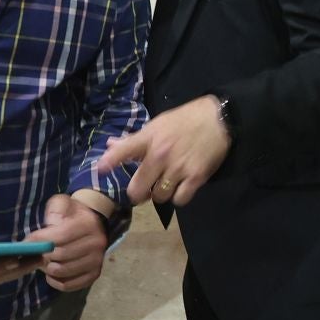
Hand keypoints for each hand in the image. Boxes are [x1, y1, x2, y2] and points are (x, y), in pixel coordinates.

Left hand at [28, 193, 109, 291]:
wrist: (93, 222)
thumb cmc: (72, 213)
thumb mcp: (63, 203)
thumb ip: (54, 209)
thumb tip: (48, 226)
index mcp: (88, 224)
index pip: (60, 236)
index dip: (40, 240)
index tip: (26, 242)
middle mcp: (97, 243)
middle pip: (61, 255)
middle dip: (43, 255)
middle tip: (36, 253)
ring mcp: (97, 261)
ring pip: (64, 271)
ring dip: (48, 269)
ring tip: (44, 262)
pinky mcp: (94, 274)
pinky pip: (70, 285)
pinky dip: (56, 282)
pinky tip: (51, 274)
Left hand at [98, 96, 230, 207]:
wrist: (218, 119)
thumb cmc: (185, 120)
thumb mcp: (158, 125)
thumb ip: (134, 140)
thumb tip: (110, 145)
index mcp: (149, 138)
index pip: (123, 151)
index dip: (109, 162)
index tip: (101, 170)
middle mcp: (160, 155)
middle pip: (138, 189)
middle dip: (139, 192)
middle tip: (144, 189)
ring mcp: (178, 168)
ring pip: (159, 197)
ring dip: (161, 194)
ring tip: (167, 184)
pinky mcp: (196, 177)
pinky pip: (179, 200)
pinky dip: (179, 197)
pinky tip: (181, 187)